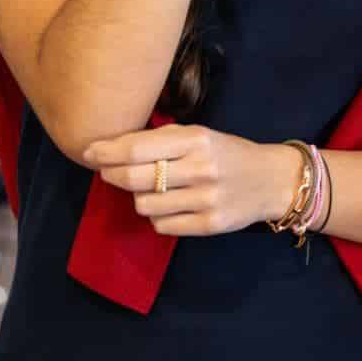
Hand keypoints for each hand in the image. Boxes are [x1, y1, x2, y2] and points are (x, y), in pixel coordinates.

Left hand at [83, 123, 297, 236]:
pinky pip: (161, 225)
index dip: (107, 152)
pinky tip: (170, 206)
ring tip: (152, 189)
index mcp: (197, 140)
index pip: (138, 148)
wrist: (271, 180)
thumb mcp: (200, 135)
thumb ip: (161, 139)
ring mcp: (206, 199)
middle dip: (113, 175)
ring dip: (139, 197)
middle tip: (108, 173)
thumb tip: (110, 148)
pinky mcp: (209, 225)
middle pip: (135, 178)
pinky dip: (158, 216)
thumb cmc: (227, 153)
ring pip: (144, 204)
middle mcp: (201, 169)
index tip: (90, 152)